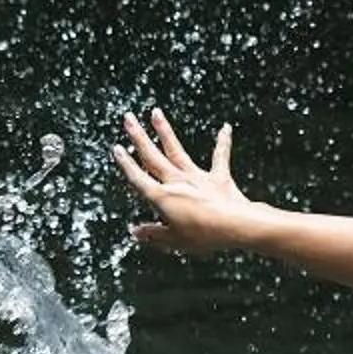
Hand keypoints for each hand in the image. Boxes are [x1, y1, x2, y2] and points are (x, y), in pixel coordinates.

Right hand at [113, 109, 261, 254]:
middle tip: (128, 118)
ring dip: (165, 131)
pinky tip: (226, 128)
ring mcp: (197, 177)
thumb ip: (153, 234)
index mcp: (163, 197)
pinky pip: (220, 156)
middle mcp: (177, 182)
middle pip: (153, 156)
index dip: (126, 164)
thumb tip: (135, 231)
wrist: (235, 225)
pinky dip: (223, 142)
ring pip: (176, 150)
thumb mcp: (174, 240)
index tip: (117, 148)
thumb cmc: (204, 236)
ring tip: (156, 112)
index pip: (139, 178)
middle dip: (138, 136)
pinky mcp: (219, 177)